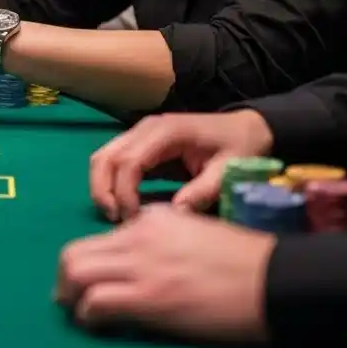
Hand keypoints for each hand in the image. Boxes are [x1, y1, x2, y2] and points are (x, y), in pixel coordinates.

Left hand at [57, 204, 274, 344]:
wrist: (273, 280)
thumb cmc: (245, 261)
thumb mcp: (197, 231)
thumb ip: (163, 237)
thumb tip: (140, 258)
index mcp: (151, 218)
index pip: (100, 236)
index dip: (91, 260)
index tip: (93, 278)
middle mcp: (138, 235)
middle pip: (74, 251)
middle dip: (65, 278)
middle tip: (69, 297)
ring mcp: (141, 265)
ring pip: (74, 272)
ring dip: (68, 296)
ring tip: (76, 311)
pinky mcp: (147, 297)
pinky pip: (95, 302)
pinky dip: (87, 316)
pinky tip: (96, 324)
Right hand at [89, 109, 274, 222]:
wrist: (244, 127)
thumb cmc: (237, 147)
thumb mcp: (227, 172)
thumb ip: (201, 192)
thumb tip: (172, 215)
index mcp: (166, 133)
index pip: (129, 162)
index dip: (125, 194)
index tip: (134, 220)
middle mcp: (145, 128)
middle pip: (105, 157)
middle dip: (103, 191)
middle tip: (115, 220)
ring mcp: (139, 132)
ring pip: (103, 157)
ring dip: (102, 186)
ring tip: (115, 214)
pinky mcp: (139, 141)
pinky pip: (113, 159)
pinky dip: (109, 181)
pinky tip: (121, 203)